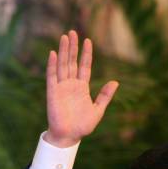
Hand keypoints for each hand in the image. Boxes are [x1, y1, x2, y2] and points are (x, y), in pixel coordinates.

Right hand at [44, 30, 118, 146]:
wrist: (69, 136)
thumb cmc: (83, 126)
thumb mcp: (98, 110)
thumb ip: (105, 96)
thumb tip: (115, 82)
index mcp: (82, 88)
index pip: (84, 66)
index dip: (86, 54)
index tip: (87, 41)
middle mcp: (71, 84)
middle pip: (72, 62)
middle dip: (73, 47)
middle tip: (73, 32)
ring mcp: (61, 87)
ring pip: (62, 65)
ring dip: (63, 51)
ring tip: (65, 37)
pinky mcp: (53, 92)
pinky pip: (52, 76)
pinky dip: (52, 65)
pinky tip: (53, 54)